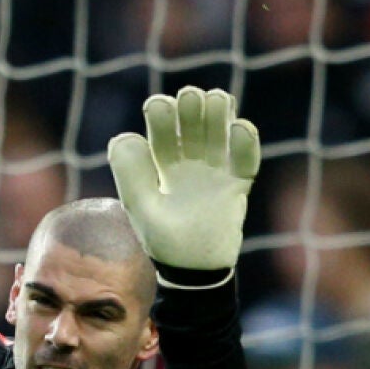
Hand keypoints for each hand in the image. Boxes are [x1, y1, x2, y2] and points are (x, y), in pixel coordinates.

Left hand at [108, 87, 261, 271]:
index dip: (161, 117)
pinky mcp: (236, 186)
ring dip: (219, 116)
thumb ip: (131, 174)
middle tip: (191, 96)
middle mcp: (188, 165)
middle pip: (192, 128)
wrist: (195, 271)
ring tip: (216, 99)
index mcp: (161, 168)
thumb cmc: (163, 241)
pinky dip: (245, 145)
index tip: (158, 105)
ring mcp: (214, 174)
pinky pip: (244, 161)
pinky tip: (240, 128)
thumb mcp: (141, 207)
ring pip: (218, 136)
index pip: (161, 134)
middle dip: (192, 110)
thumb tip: (124, 136)